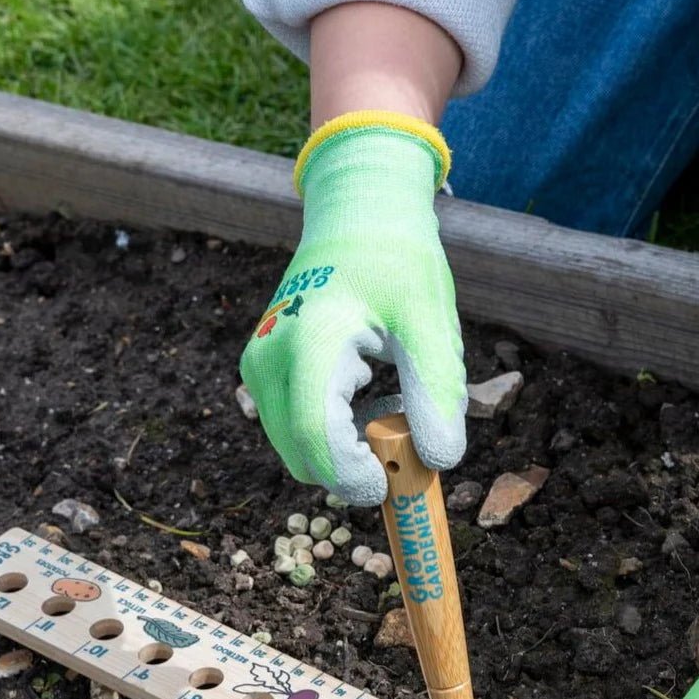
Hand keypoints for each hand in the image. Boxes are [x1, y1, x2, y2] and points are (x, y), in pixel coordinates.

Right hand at [240, 113, 465, 504]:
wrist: (357, 217)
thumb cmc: (398, 263)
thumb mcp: (430, 321)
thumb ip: (436, 392)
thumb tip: (439, 461)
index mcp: (311, 342)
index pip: (318, 439)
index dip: (357, 477)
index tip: (396, 481)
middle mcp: (269, 360)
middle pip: (305, 458)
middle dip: (357, 467)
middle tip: (406, 424)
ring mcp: (258, 369)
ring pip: (300, 453)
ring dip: (348, 450)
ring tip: (387, 395)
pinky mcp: (261, 376)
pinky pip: (297, 433)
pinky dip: (336, 434)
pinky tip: (367, 391)